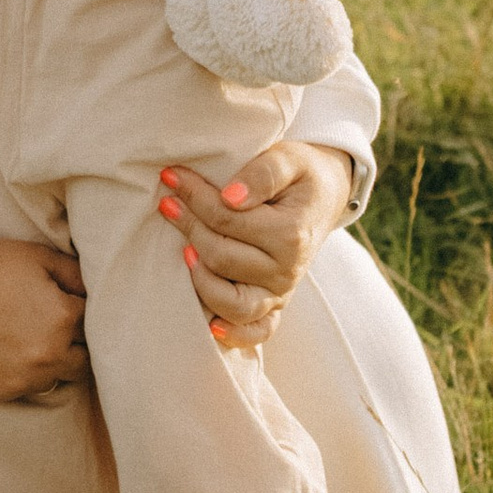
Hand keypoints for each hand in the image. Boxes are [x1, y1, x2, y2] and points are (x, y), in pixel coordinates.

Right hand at [0, 236, 89, 404]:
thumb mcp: (39, 258)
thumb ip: (76, 276)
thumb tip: (93, 293)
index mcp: (64, 319)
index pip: (93, 323)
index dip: (78, 312)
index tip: (64, 304)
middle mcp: (48, 356)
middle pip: (83, 360)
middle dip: (74, 344)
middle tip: (51, 327)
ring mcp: (22, 379)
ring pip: (54, 379)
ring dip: (48, 364)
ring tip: (26, 341)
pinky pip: (20, 389)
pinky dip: (17, 374)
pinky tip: (2, 353)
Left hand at [158, 142, 352, 351]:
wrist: (324, 195)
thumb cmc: (300, 175)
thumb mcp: (288, 159)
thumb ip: (262, 174)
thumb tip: (230, 197)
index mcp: (291, 234)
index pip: (226, 219)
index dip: (193, 196)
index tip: (170, 176)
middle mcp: (287, 270)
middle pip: (220, 256)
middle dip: (188, 226)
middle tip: (168, 203)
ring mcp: (281, 292)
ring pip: (229, 302)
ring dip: (199, 278)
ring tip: (182, 250)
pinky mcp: (276, 306)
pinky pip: (257, 332)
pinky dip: (234, 334)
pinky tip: (210, 326)